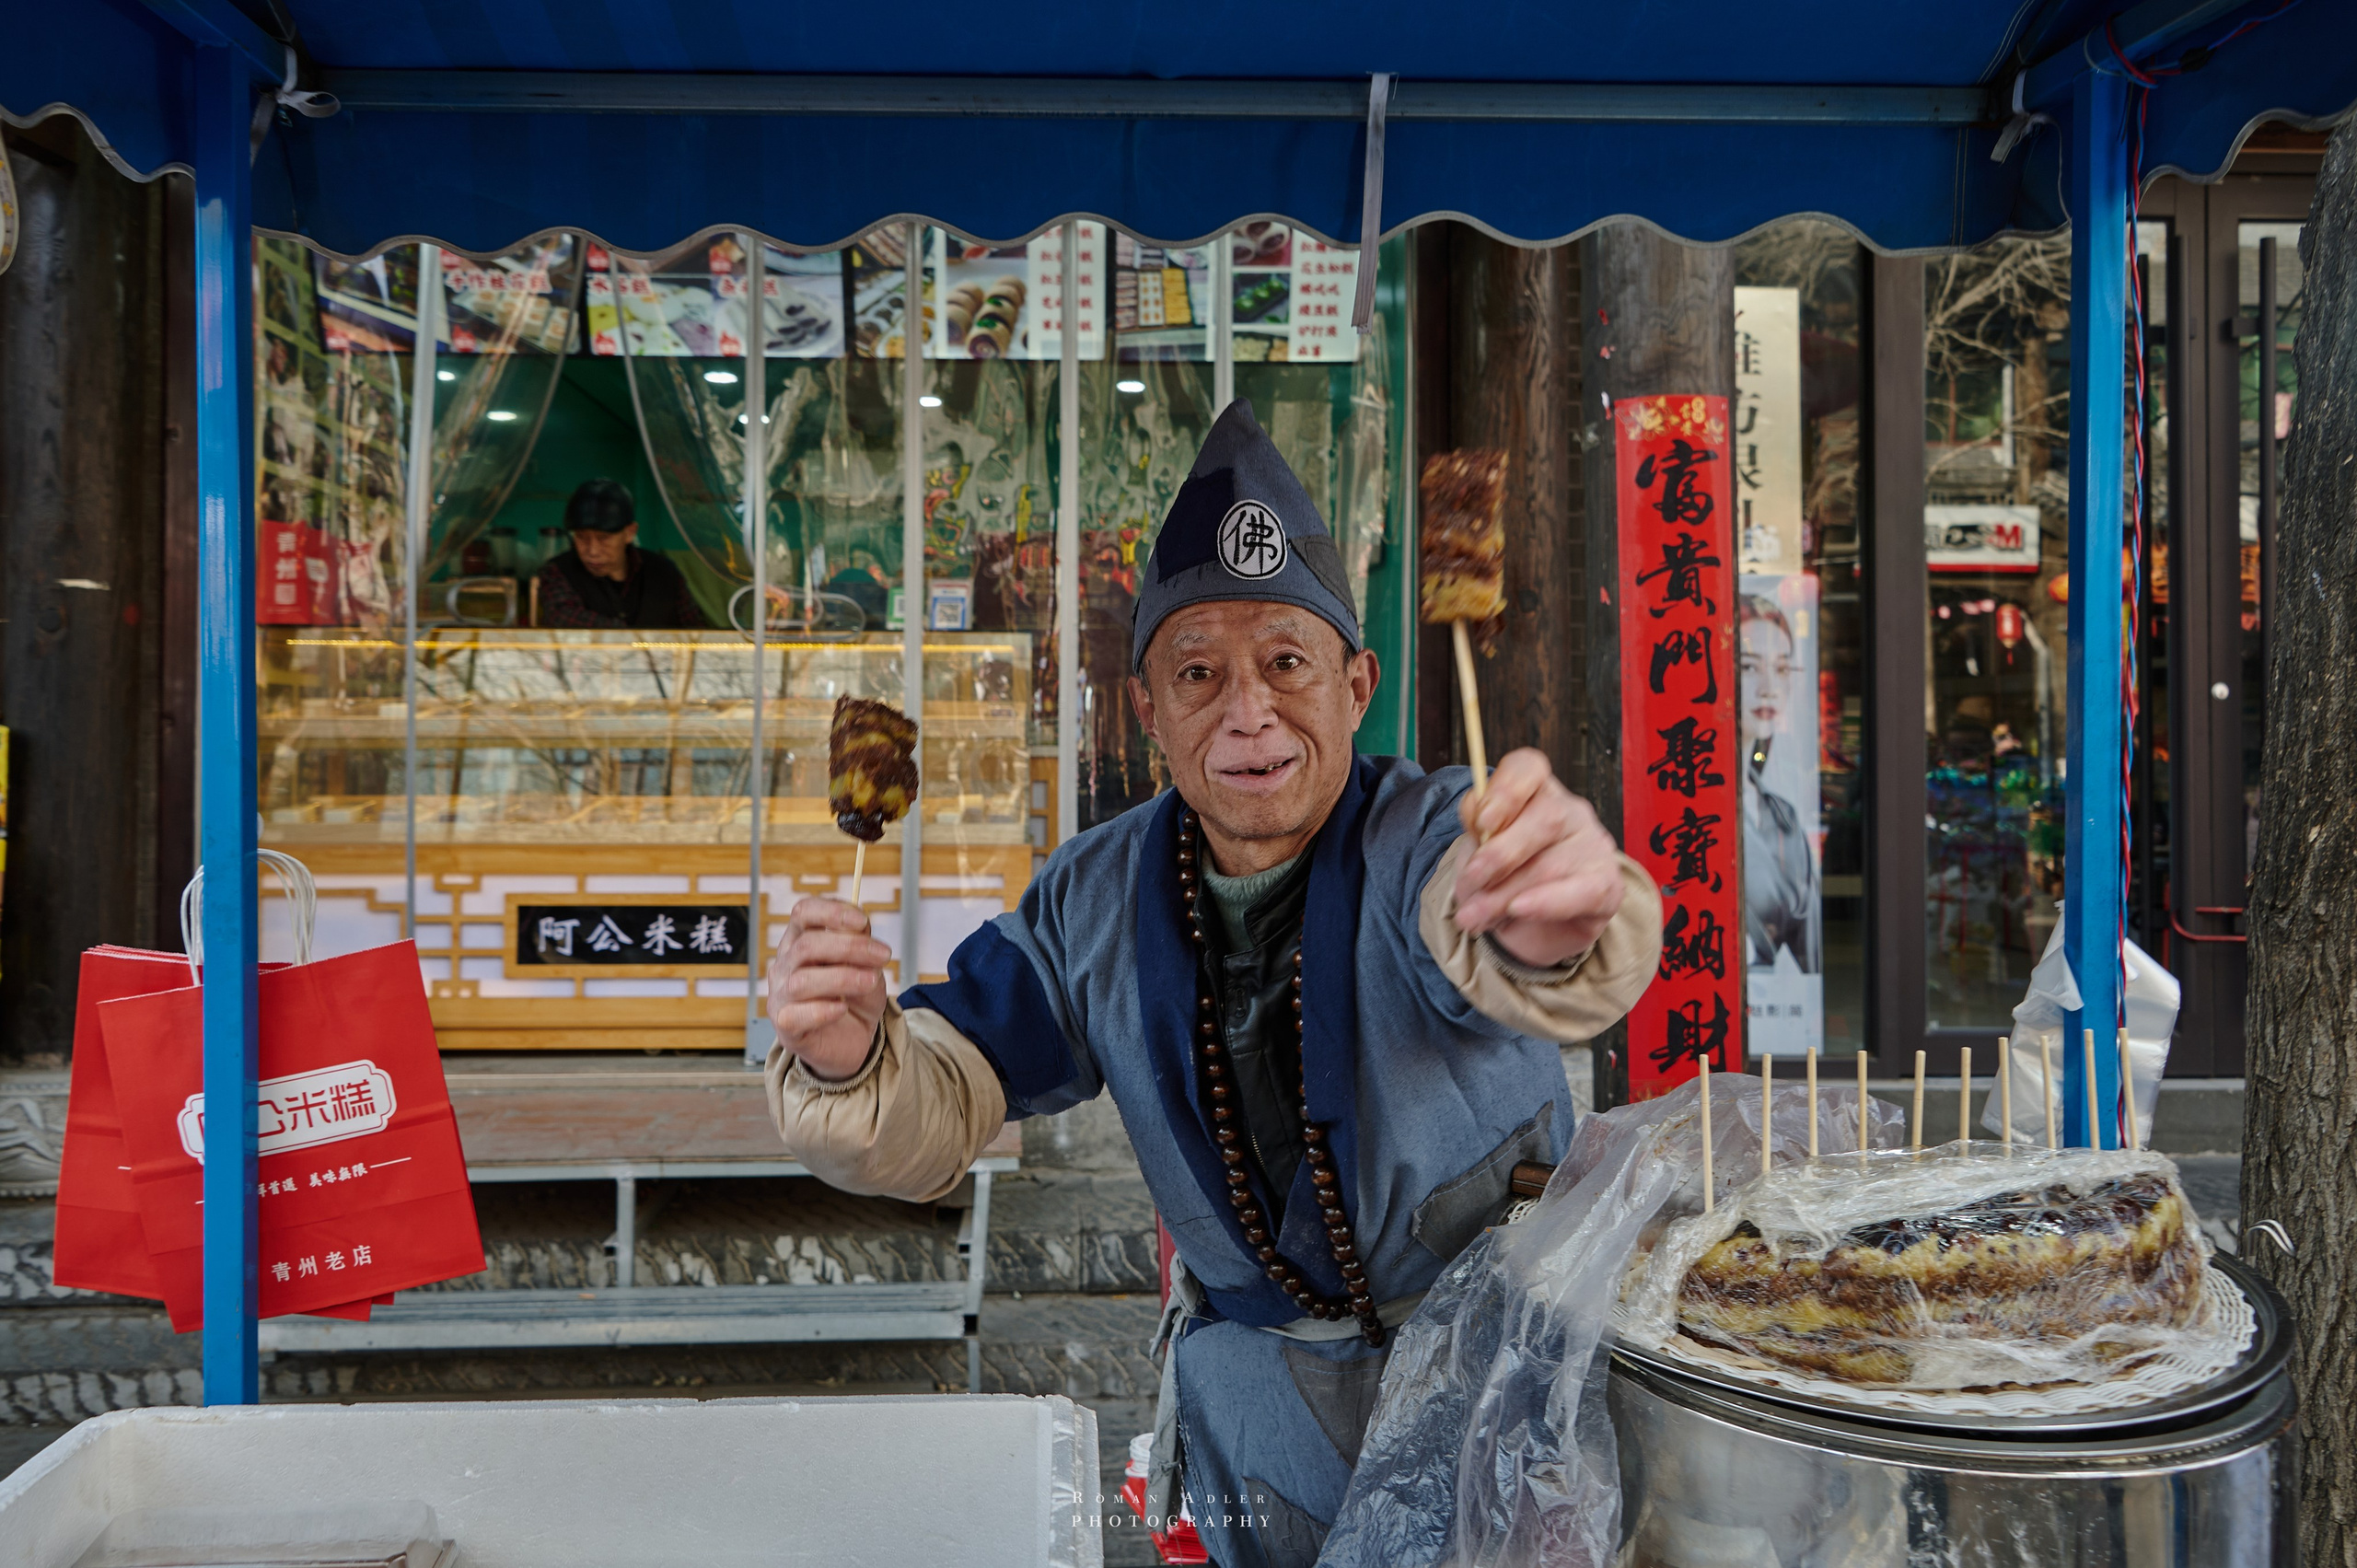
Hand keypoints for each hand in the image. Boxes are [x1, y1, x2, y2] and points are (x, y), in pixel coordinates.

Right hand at [767, 897, 894, 1079]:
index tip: (862, 921)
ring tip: (871, 982)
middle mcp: (785, 965)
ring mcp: (781, 996)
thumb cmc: (855, 996)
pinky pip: (796, 1016)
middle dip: (850, 947)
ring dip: (843, 978)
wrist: (856, 1039)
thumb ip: (862, 943)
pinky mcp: (786, 1027)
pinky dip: (822, 1010)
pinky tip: (842, 1008)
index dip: (830, 911)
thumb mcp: (867, 964)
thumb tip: (859, 925)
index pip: (803, 913)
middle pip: (806, 945)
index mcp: (801, 941)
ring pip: (802, 981)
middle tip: (883, 955)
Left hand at [1451, 748, 1626, 969]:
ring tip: (1474, 916)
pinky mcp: (1608, 887)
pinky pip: (1581, 893)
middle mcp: (1570, 813)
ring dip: (1505, 894)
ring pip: (1553, 863)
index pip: (1529, 768)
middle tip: (1471, 882)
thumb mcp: (1478, 854)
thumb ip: (1476, 833)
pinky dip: (1546, 902)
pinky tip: (1519, 909)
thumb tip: (1476, 818)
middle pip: (1545, 818)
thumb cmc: (1503, 880)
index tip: (1482, 822)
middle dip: (1500, 855)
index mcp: (1535, 793)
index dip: (1506, 790)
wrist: (1529, 930)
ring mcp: (1593, 848)